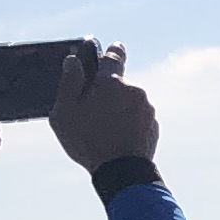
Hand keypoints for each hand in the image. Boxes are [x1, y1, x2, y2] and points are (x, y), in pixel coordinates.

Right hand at [50, 41, 159, 172]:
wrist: (122, 172)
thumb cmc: (88, 141)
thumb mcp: (66, 112)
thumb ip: (69, 83)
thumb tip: (72, 61)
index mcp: (112, 82)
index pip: (113, 56)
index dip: (111, 50)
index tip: (114, 47)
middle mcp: (134, 90)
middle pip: (118, 84)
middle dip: (107, 93)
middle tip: (91, 111)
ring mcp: (147, 109)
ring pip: (129, 102)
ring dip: (118, 109)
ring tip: (102, 131)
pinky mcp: (153, 126)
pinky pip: (138, 119)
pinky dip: (129, 124)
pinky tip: (116, 139)